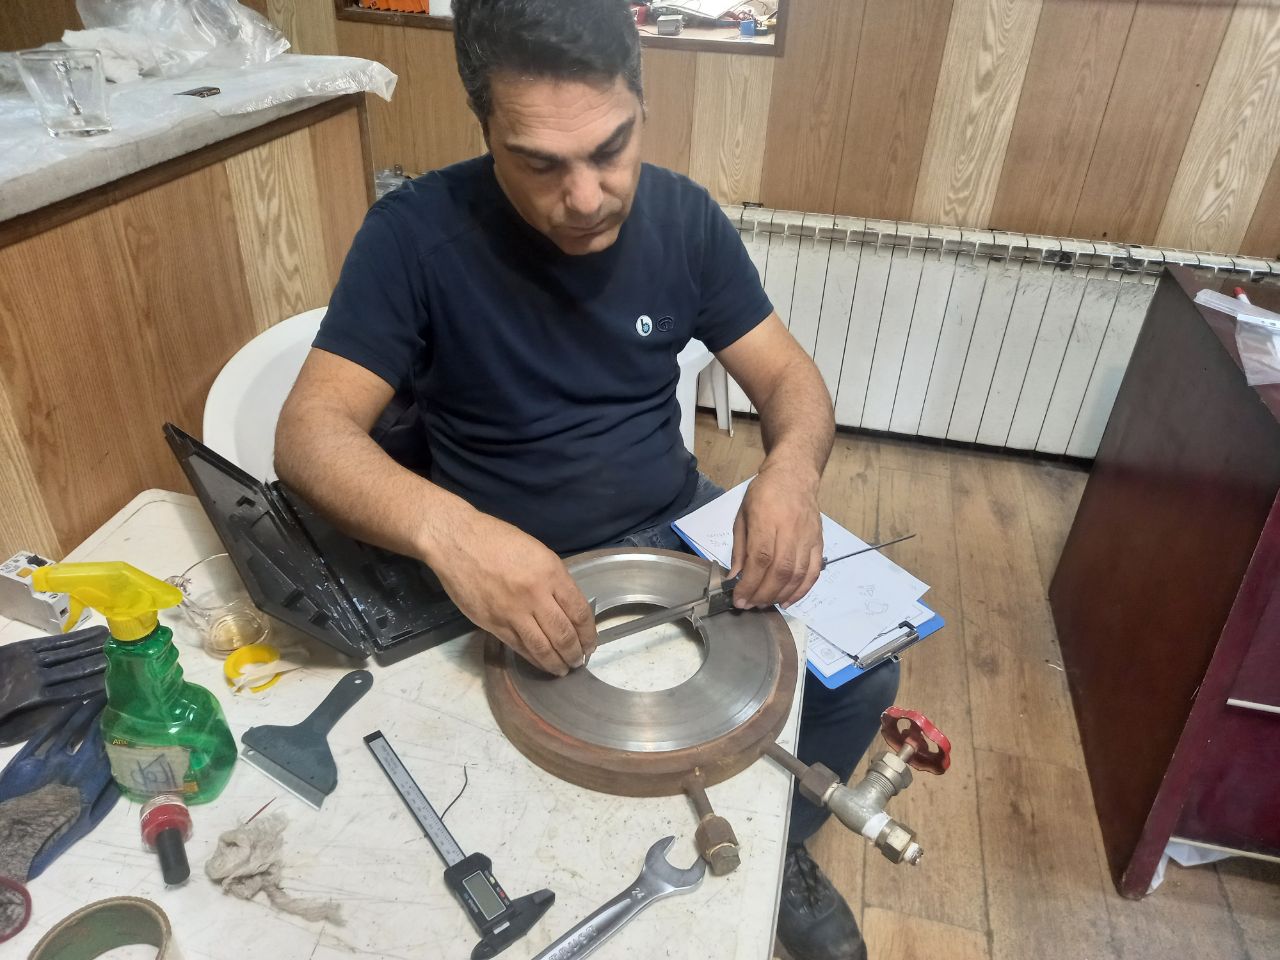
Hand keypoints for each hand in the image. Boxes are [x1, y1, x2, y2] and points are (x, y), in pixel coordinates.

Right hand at [431, 510, 596, 675]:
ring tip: (564, 669)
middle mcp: (536, 596)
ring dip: (557, 663)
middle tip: (579, 661)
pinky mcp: (493, 624)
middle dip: (576, 653)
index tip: (590, 643)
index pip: (579, 612)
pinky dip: (534, 659)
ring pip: (543, 648)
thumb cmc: (498, 540)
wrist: (457, 542)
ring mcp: (513, 612)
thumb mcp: (538, 552)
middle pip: (564, 635)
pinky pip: (519, 647)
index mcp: (551, 574)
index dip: (589, 633)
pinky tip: (542, 663)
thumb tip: (567, 608)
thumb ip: (554, 581)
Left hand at [730, 464, 822, 608]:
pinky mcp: (819, 543)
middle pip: (780, 571)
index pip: (760, 559)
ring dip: (780, 595)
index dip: (749, 584)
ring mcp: (808, 538)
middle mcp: (790, 531)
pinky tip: (788, 600)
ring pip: (797, 575)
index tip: (738, 599)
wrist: (794, 476)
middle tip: (749, 605)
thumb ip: (739, 549)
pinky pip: (813, 572)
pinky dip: (802, 591)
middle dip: (763, 594)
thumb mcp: (743, 516)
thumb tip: (734, 578)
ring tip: (764, 604)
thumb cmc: (764, 494)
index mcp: (767, 521)